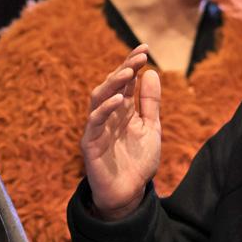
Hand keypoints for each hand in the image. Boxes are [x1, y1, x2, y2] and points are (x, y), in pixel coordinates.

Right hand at [80, 45, 161, 220]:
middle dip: (124, 69)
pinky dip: (105, 109)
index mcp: (122, 109)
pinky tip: (119, 99)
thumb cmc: (138, 161)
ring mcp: (97, 127)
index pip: (125, 81)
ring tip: (128, 72)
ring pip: (98, 98)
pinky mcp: (90, 143)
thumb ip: (150, 103)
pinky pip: (94, 122)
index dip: (132, 64)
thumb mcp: (151, 128)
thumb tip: (151, 72)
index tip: (144, 48)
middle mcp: (108, 114)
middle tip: (138, 57)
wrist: (129, 193)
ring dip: (112, 84)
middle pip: (111, 85)